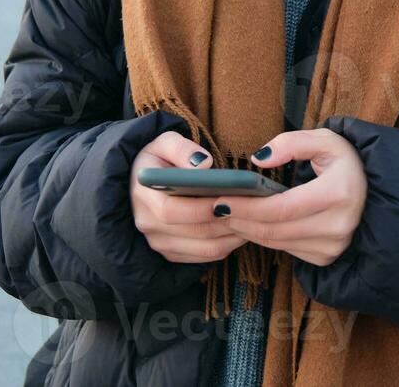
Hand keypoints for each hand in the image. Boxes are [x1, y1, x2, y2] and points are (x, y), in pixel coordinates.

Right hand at [130, 130, 246, 263]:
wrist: (144, 181)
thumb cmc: (158, 158)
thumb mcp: (163, 142)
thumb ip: (181, 148)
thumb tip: (204, 163)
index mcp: (143, 196)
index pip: (171, 211)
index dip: (201, 208)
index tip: (228, 197)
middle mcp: (148, 225)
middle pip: (195, 232)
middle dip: (227, 221)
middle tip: (254, 208)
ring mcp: (160, 243)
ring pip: (206, 249)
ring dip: (233, 236)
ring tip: (254, 218)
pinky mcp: (172, 254)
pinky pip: (207, 256)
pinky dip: (229, 244)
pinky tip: (244, 228)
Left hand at [212, 128, 366, 267]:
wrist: (371, 190)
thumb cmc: (344, 161)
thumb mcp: (323, 140)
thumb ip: (291, 143)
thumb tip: (258, 159)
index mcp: (339, 194)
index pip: (281, 208)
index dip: (247, 206)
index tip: (220, 199)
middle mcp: (338, 226)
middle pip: (274, 230)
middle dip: (239, 221)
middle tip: (212, 209)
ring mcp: (334, 246)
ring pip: (277, 243)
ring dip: (247, 231)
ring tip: (225, 215)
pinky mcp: (327, 256)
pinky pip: (286, 249)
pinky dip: (264, 238)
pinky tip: (249, 224)